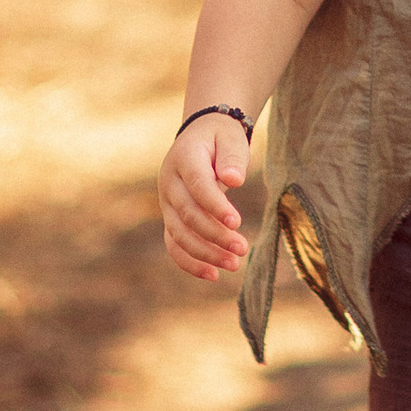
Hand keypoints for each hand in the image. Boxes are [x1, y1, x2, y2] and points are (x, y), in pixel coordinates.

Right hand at [160, 116, 252, 283]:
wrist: (200, 136)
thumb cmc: (220, 138)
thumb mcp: (230, 138)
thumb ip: (232, 158)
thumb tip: (233, 180)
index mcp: (184, 159)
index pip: (197, 186)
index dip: (215, 206)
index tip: (236, 222)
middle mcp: (169, 183)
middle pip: (188, 215)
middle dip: (215, 235)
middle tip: (243, 249)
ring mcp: (167, 203)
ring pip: (179, 234)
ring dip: (205, 253)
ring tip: (234, 264)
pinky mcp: (171, 218)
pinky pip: (174, 244)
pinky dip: (190, 262)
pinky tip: (213, 275)